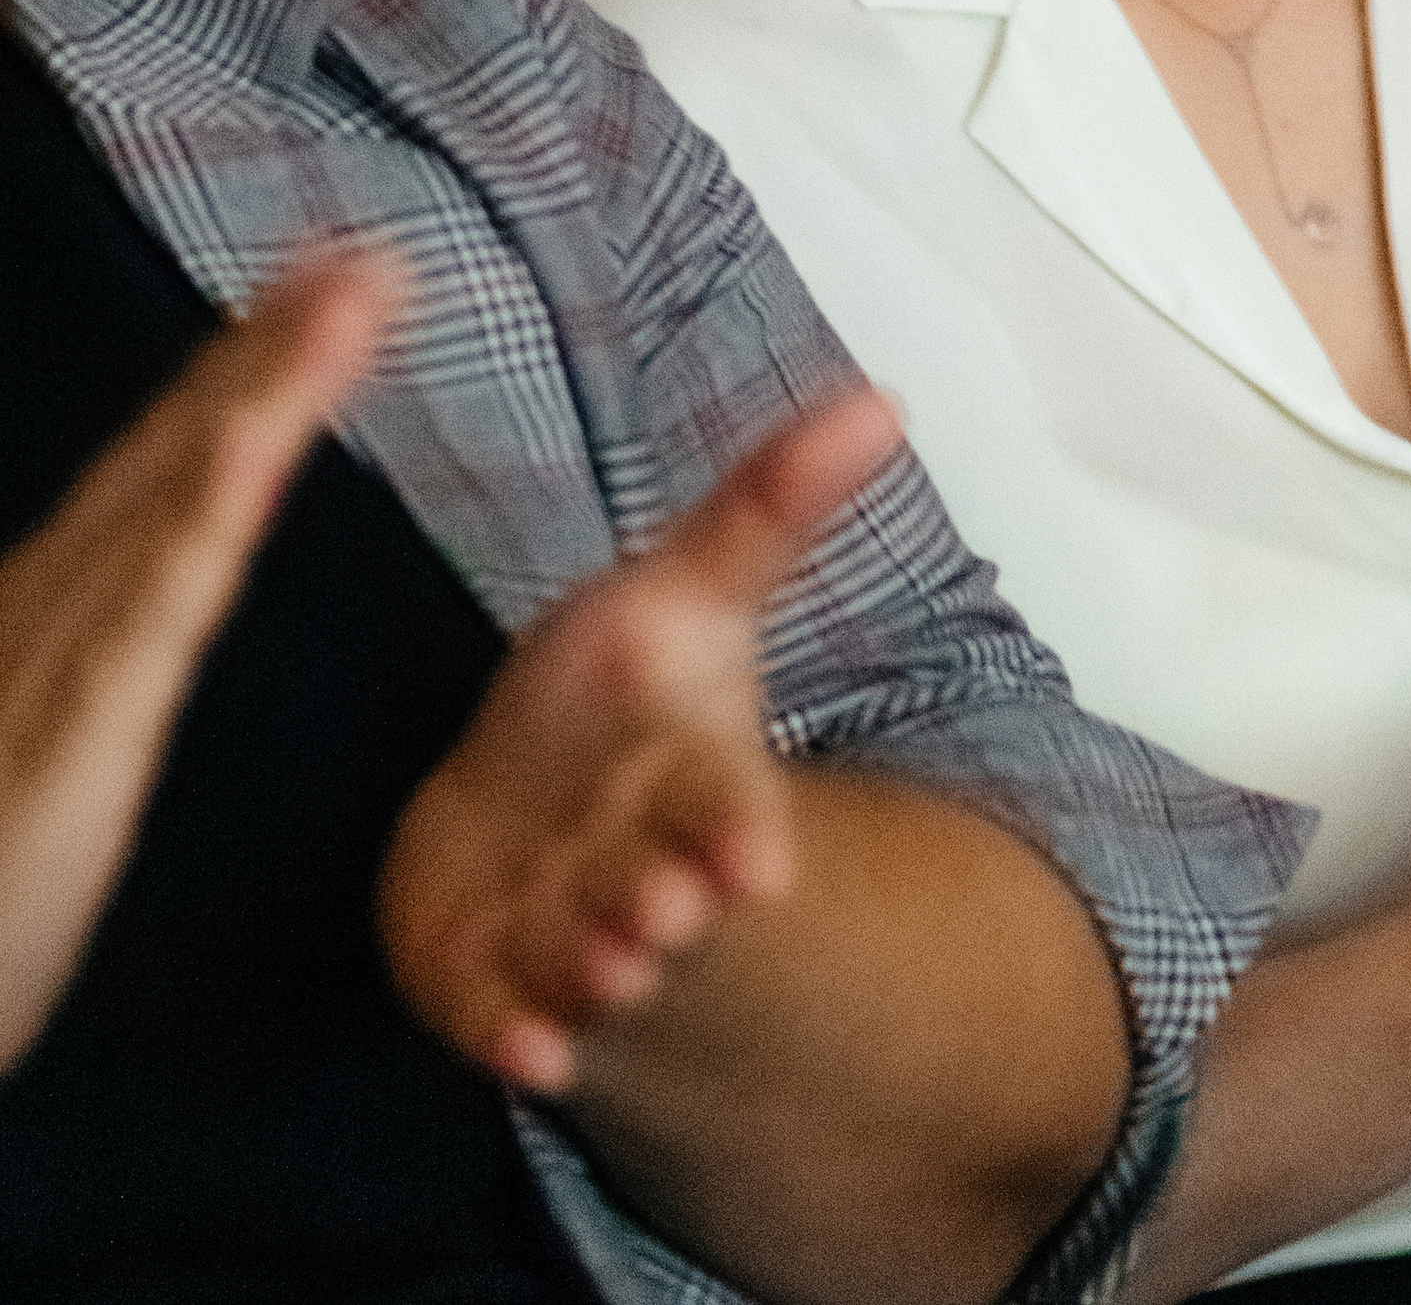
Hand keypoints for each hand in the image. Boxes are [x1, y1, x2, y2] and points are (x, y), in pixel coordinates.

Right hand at [0, 248, 395, 1074]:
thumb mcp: (28, 767)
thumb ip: (78, 677)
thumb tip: (140, 591)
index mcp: (52, 621)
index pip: (165, 475)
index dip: (249, 372)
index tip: (331, 282)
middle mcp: (47, 609)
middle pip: (177, 454)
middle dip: (273, 345)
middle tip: (377, 251)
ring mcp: (50, 656)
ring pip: (178, 496)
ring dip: (268, 384)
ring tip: (357, 290)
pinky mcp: (66, 734)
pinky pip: (151, 607)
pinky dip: (208, 509)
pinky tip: (263, 438)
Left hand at [378, 382, 903, 1094]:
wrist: (522, 809)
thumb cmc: (614, 697)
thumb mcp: (687, 588)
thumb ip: (773, 504)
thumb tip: (883, 399)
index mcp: (693, 780)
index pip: (727, 806)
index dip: (738, 831)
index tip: (756, 863)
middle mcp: (638, 867)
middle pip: (658, 890)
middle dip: (662, 901)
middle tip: (663, 910)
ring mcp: (561, 932)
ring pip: (580, 956)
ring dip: (592, 963)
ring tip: (598, 958)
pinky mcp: (483, 984)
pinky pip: (499, 1019)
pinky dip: (513, 1036)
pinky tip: (527, 1054)